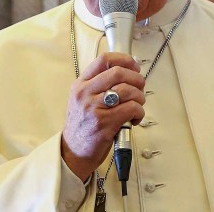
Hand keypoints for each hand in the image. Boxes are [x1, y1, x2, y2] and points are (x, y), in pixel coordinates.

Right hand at [61, 53, 145, 180]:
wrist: (72, 152)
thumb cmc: (83, 125)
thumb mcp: (84, 99)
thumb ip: (101, 85)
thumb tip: (131, 72)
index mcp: (81, 84)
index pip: (104, 60)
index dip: (125, 60)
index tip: (134, 67)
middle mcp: (85, 93)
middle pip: (118, 72)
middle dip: (136, 79)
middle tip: (140, 88)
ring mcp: (94, 108)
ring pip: (127, 90)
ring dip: (140, 97)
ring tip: (137, 106)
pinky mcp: (104, 123)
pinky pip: (131, 108)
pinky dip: (139, 112)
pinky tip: (135, 118)